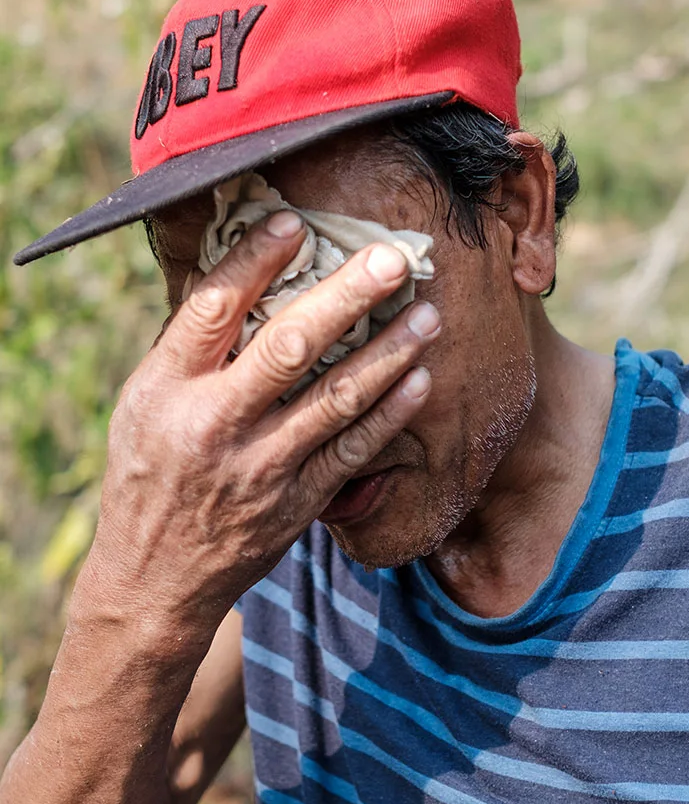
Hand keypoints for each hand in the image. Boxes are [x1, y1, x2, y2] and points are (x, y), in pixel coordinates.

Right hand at [81, 209, 438, 646]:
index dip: (253, 261)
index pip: (210, 309)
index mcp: (165, 388)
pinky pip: (355, 449)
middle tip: (394, 258)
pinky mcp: (299, 501)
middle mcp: (213, 423)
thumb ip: (193, 348)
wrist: (154, 581)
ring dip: (390, 352)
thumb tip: (247, 272)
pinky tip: (421, 379)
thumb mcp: (145, 404)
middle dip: (347, 297)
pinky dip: (391, 413)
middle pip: (288, 346)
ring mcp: (261, 466)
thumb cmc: (152, 472)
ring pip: (337, 398)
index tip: (296, 222)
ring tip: (429, 312)